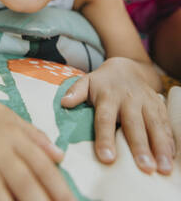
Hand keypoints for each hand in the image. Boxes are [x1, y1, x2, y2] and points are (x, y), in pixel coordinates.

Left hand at [61, 57, 174, 174]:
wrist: (126, 67)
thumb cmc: (103, 82)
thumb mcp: (87, 82)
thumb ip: (75, 92)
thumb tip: (64, 102)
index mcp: (108, 96)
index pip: (105, 118)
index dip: (105, 138)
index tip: (107, 158)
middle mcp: (128, 99)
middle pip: (134, 124)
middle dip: (140, 146)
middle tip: (144, 167)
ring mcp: (146, 102)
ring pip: (154, 124)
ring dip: (160, 146)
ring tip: (162, 167)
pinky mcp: (158, 105)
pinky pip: (165, 123)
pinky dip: (169, 140)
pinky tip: (170, 157)